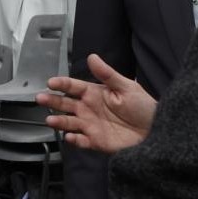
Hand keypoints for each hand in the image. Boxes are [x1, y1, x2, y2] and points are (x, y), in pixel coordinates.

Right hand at [38, 54, 156, 153]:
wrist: (156, 131)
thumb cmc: (144, 107)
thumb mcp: (127, 87)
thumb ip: (107, 74)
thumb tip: (92, 57)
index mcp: (95, 94)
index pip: (73, 87)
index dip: (61, 84)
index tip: (51, 82)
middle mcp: (89, 109)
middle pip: (65, 104)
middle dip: (52, 101)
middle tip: (40, 98)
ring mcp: (91, 125)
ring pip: (68, 123)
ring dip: (58, 121)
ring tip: (51, 120)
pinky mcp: (96, 141)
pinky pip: (81, 141)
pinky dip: (74, 140)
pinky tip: (70, 137)